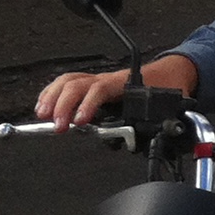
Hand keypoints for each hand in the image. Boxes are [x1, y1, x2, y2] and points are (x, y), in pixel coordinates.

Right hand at [36, 55, 195, 125]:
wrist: (171, 72)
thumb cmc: (167, 87)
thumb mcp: (166, 107)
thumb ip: (153, 124)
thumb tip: (136, 142)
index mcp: (125, 83)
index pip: (100, 89)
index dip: (87, 105)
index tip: (79, 122)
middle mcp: (107, 79)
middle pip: (77, 84)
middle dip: (63, 105)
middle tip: (58, 126)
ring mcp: (98, 80)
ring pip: (68, 81)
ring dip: (52, 98)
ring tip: (43, 116)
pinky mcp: (92, 84)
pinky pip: (68, 83)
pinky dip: (52, 93)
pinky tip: (44, 106)